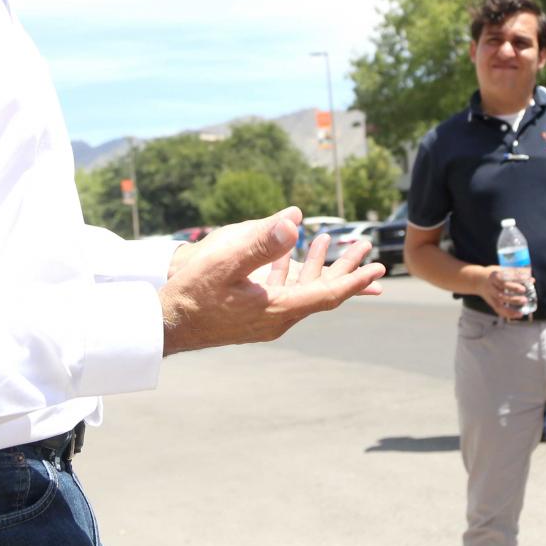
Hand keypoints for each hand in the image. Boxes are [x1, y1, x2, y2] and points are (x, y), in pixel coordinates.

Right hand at [159, 207, 384, 354]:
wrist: (165, 326)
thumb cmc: (193, 293)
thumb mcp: (226, 263)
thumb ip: (261, 242)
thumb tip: (295, 219)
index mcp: (279, 310)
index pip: (328, 294)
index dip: (355, 280)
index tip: (379, 268)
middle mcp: (278, 319)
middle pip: (321, 292)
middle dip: (344, 268)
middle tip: (366, 248)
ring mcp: (265, 319)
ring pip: (303, 291)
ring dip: (318, 266)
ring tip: (329, 240)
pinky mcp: (253, 316)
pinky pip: (284, 292)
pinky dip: (293, 271)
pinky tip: (289, 253)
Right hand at [478, 265, 530, 319]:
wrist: (477, 280)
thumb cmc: (493, 274)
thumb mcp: (502, 269)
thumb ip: (516, 274)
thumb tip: (532, 280)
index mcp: (494, 275)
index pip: (505, 276)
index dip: (516, 277)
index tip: (526, 277)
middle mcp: (491, 285)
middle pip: (501, 287)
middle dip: (513, 288)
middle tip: (524, 290)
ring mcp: (490, 295)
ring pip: (500, 300)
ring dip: (513, 301)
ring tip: (524, 302)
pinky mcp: (491, 303)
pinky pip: (499, 310)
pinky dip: (509, 313)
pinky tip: (519, 314)